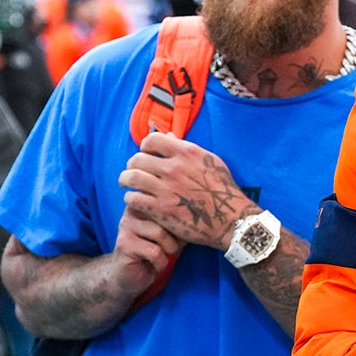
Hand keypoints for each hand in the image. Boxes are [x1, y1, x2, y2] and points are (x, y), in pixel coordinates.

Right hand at [110, 206, 183, 297]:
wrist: (132, 275)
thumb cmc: (155, 250)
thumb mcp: (171, 232)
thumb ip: (179, 219)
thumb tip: (200, 212)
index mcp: (145, 202)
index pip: (167, 200)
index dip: (182, 216)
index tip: (187, 227)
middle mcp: (133, 209)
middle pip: (166, 215)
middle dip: (177, 234)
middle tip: (177, 246)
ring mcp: (126, 226)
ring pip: (160, 233)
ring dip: (170, 249)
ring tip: (167, 255)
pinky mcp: (124, 244)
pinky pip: (154, 251)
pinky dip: (162, 262)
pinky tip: (157, 264)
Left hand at [119, 132, 253, 250]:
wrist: (230, 219)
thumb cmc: (223, 189)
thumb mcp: (210, 162)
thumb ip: (187, 149)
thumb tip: (169, 137)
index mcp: (188, 153)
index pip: (152, 140)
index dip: (145, 146)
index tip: (146, 153)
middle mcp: (174, 168)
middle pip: (137, 159)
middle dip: (132, 164)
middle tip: (132, 170)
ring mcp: (166, 189)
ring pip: (131, 178)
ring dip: (126, 180)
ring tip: (127, 183)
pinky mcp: (161, 209)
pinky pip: (133, 198)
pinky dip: (131, 198)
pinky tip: (136, 199)